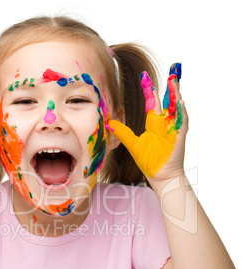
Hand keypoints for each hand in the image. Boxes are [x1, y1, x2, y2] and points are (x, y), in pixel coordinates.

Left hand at [108, 63, 187, 183]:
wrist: (159, 176)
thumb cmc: (149, 161)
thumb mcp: (132, 144)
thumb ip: (122, 132)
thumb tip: (109, 122)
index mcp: (154, 123)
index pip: (152, 102)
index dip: (149, 89)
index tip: (143, 76)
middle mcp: (165, 123)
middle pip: (168, 100)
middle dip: (170, 85)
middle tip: (172, 69)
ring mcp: (173, 128)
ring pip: (177, 107)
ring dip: (176, 94)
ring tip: (174, 81)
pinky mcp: (179, 136)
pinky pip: (182, 122)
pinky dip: (181, 112)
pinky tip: (179, 102)